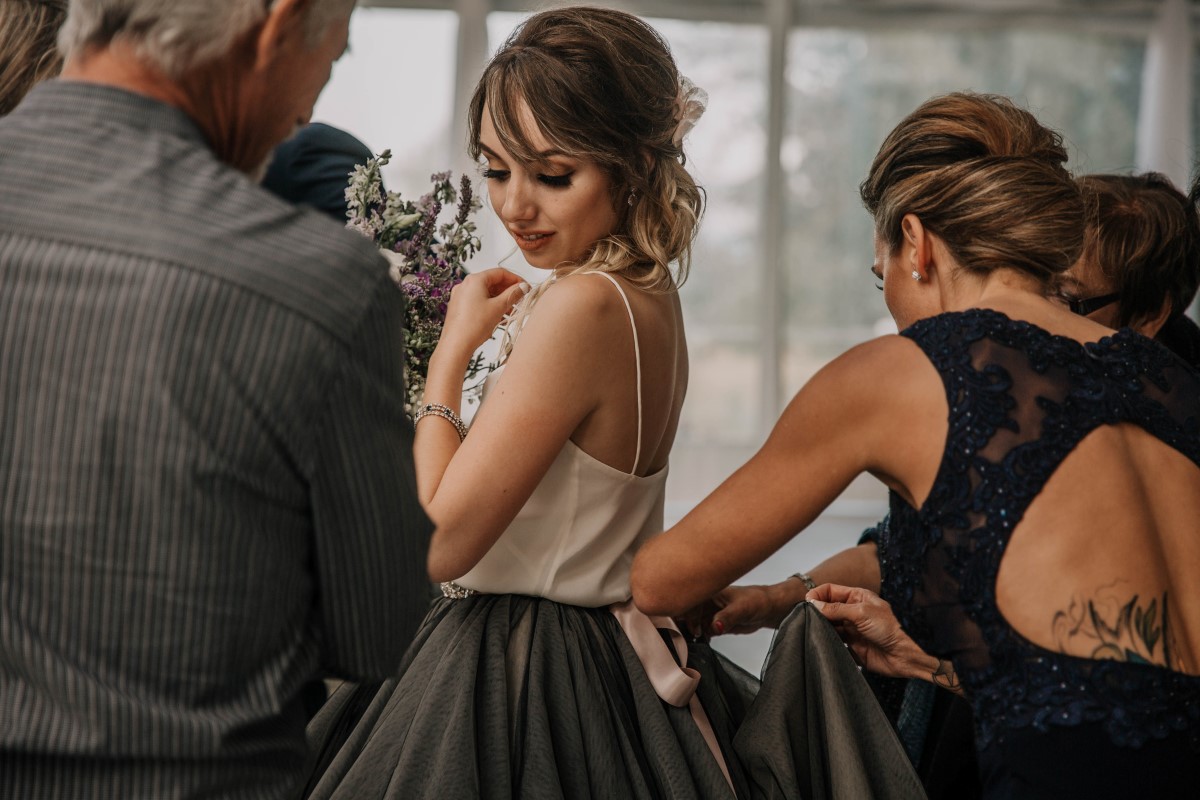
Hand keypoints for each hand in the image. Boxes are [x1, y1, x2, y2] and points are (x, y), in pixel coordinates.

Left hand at [439, 268, 528, 356]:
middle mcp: (465, 285)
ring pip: (485, 292)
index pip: (500, 273)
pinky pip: (478, 301)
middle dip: (507, 290)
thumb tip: (522, 287)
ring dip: (500, 299)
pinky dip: (490, 305)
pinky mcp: (459, 307)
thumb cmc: (474, 326)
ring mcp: (460, 296)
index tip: (525, 287)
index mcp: (474, 280)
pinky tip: (498, 315)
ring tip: (511, 310)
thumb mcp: (499, 307)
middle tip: (520, 299)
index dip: (515, 279)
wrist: (456, 345)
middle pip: (492, 282)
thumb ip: (512, 294)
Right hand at [677, 581, 805, 638]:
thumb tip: (715, 627)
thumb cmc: (756, 601)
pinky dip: (699, 638)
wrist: (767, 609)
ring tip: (692, 643)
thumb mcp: (742, 608)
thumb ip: (727, 618)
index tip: (695, 629)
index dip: (688, 615)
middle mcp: (706, 601)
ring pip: (692, 623)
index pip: (690, 601)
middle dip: (683, 624)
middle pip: (686, 612)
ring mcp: (708, 613)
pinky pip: (701, 631)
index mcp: (709, 591)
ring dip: (690, 633)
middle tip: (686, 638)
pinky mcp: (713, 623)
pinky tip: (703, 643)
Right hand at [808, 583, 948, 686]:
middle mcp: (852, 611)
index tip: (808, 603)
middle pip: (827, 607)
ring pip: (828, 624)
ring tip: (814, 629)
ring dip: (821, 626)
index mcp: (857, 597)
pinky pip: (833, 639)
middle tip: (808, 617)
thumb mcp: (862, 613)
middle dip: (817, 610)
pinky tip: (821, 640)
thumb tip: (814, 604)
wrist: (902, 656)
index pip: (830, 590)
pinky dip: (826, 639)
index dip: (817, 594)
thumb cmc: (889, 629)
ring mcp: (851, 628)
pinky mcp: (851, 644)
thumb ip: (836, 608)